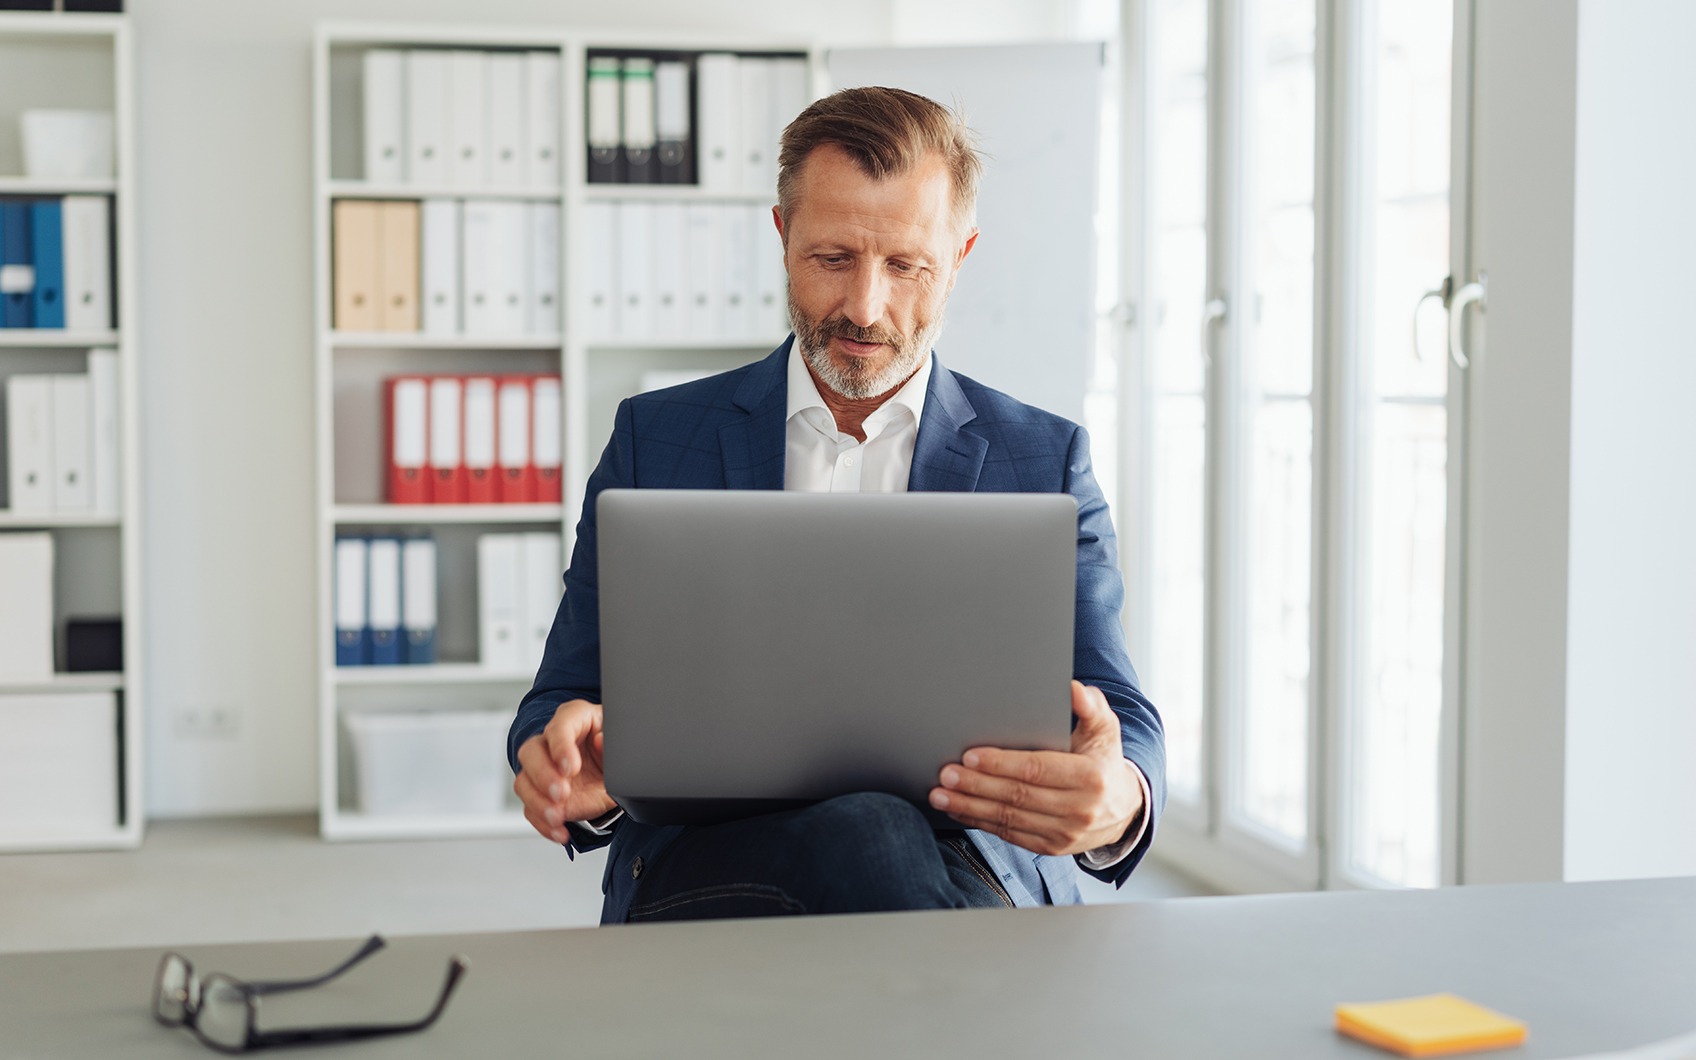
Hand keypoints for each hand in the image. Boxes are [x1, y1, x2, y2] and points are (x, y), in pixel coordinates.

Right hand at [513, 699, 616, 843]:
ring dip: (538, 803)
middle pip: (531, 752)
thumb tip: (600, 740)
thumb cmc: (613, 748)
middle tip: (561, 793)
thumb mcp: (621, 742)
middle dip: (543, 775)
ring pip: (524, 782)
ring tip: (557, 817)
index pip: (560, 726)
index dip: (561, 747)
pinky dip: (544, 824)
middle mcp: (551, 742)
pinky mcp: (540, 795)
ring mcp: (542, 769)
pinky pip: (532, 809)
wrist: (612, 772)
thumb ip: (612, 741)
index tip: (571, 767)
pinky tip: (559, 832)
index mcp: (574, 719)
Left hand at [928, 681, 1144, 856]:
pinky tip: (959, 811)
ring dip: (970, 807)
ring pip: (1008, 819)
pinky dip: (981, 822)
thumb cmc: (1103, 759)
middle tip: (946, 775)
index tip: (970, 755)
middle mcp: (1079, 809)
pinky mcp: (1052, 848)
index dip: (1001, 763)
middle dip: (976, 785)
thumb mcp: (1105, 728)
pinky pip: (1010, 834)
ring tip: (940, 795)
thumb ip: (1090, 706)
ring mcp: (1065, 833)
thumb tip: (1071, 688)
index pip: (1036, 769)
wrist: (1123, 808)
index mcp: (1090, 777)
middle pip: (1017, 795)